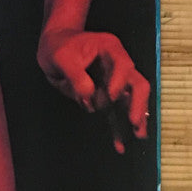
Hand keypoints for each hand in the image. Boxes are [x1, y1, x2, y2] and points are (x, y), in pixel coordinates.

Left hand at [37, 29, 150, 152]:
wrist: (53, 46)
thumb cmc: (58, 46)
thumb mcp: (62, 57)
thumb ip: (76, 77)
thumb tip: (89, 97)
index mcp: (109, 49)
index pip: (123, 65)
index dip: (119, 81)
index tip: (110, 96)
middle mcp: (117, 65)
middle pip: (137, 83)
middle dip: (138, 104)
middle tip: (133, 121)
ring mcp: (114, 81)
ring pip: (131, 101)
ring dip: (135, 119)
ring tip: (137, 136)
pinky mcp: (106, 95)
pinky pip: (115, 112)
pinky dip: (118, 128)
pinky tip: (119, 144)